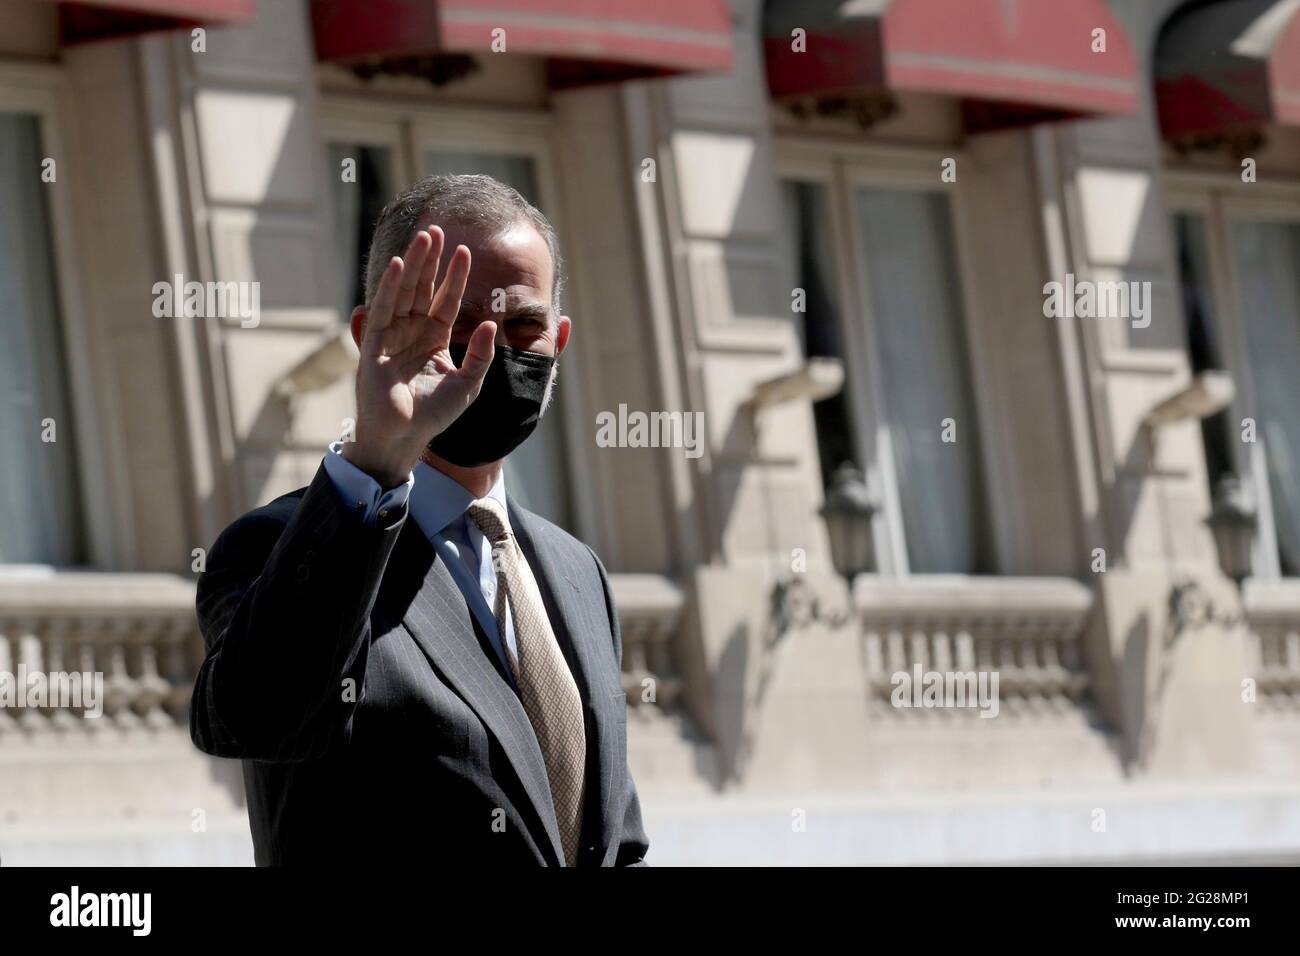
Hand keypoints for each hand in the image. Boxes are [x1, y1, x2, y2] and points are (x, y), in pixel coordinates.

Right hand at [343, 226, 495, 486]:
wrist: (405, 437)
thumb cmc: (434, 415)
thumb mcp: (468, 384)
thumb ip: (480, 355)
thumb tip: (489, 324)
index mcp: (434, 339)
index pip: (447, 300)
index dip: (456, 277)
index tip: (466, 251)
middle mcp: (413, 332)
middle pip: (423, 288)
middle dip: (431, 260)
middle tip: (438, 229)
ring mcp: (393, 336)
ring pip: (405, 292)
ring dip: (414, 264)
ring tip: (425, 237)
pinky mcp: (376, 344)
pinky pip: (385, 309)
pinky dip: (392, 286)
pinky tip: (401, 264)